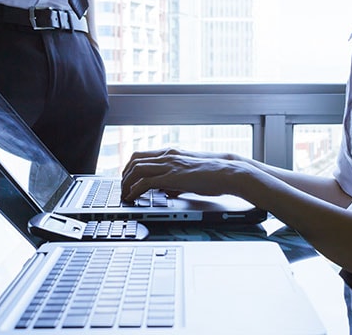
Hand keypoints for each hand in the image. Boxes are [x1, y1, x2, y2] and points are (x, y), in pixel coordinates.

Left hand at [120, 147, 247, 201]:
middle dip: (124, 174)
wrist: (228, 172)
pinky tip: (132, 198)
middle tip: (122, 187)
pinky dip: (134, 190)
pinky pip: (145, 182)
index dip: (130, 167)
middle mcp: (167, 155)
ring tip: (124, 195)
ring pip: (136, 169)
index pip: (143, 155)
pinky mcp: (172, 176)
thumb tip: (167, 190)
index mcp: (172, 153)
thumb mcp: (190, 175)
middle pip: (135, 159)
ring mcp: (169, 164)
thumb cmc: (214, 174)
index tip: (126, 178)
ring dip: (126, 182)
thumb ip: (176, 180)